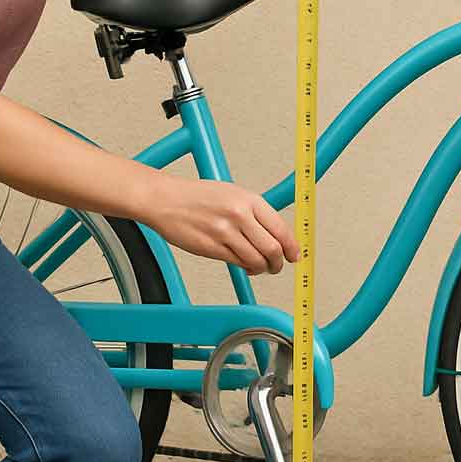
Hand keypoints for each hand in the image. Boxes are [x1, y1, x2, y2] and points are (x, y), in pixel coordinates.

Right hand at [143, 175, 299, 275]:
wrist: (166, 200)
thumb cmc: (196, 196)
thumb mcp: (232, 194)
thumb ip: (254, 212)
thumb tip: (276, 232)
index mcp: (248, 199)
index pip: (280, 228)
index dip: (292, 246)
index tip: (294, 254)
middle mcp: (239, 215)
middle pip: (272, 248)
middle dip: (278, 262)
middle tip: (277, 265)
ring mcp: (225, 233)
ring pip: (256, 260)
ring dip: (262, 268)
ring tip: (259, 267)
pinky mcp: (212, 248)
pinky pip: (238, 263)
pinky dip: (246, 268)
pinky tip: (244, 265)